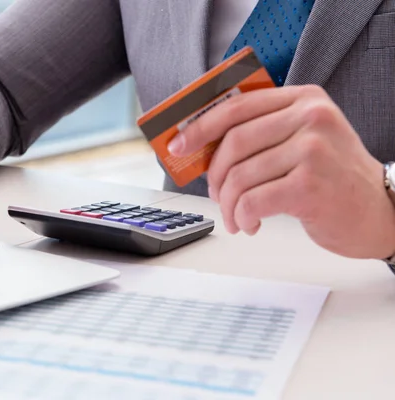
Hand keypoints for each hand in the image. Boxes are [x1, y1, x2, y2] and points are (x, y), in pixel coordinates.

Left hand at [167, 85, 394, 259]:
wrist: (380, 211)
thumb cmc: (332, 178)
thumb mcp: (303, 140)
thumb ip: (262, 134)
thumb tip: (203, 147)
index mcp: (303, 99)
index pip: (237, 106)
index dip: (200, 127)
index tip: (177, 146)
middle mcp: (310, 118)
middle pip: (233, 142)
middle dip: (213, 174)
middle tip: (213, 194)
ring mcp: (313, 150)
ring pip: (239, 175)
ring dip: (228, 204)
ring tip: (235, 216)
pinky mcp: (310, 185)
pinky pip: (252, 200)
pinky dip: (242, 217)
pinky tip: (250, 224)